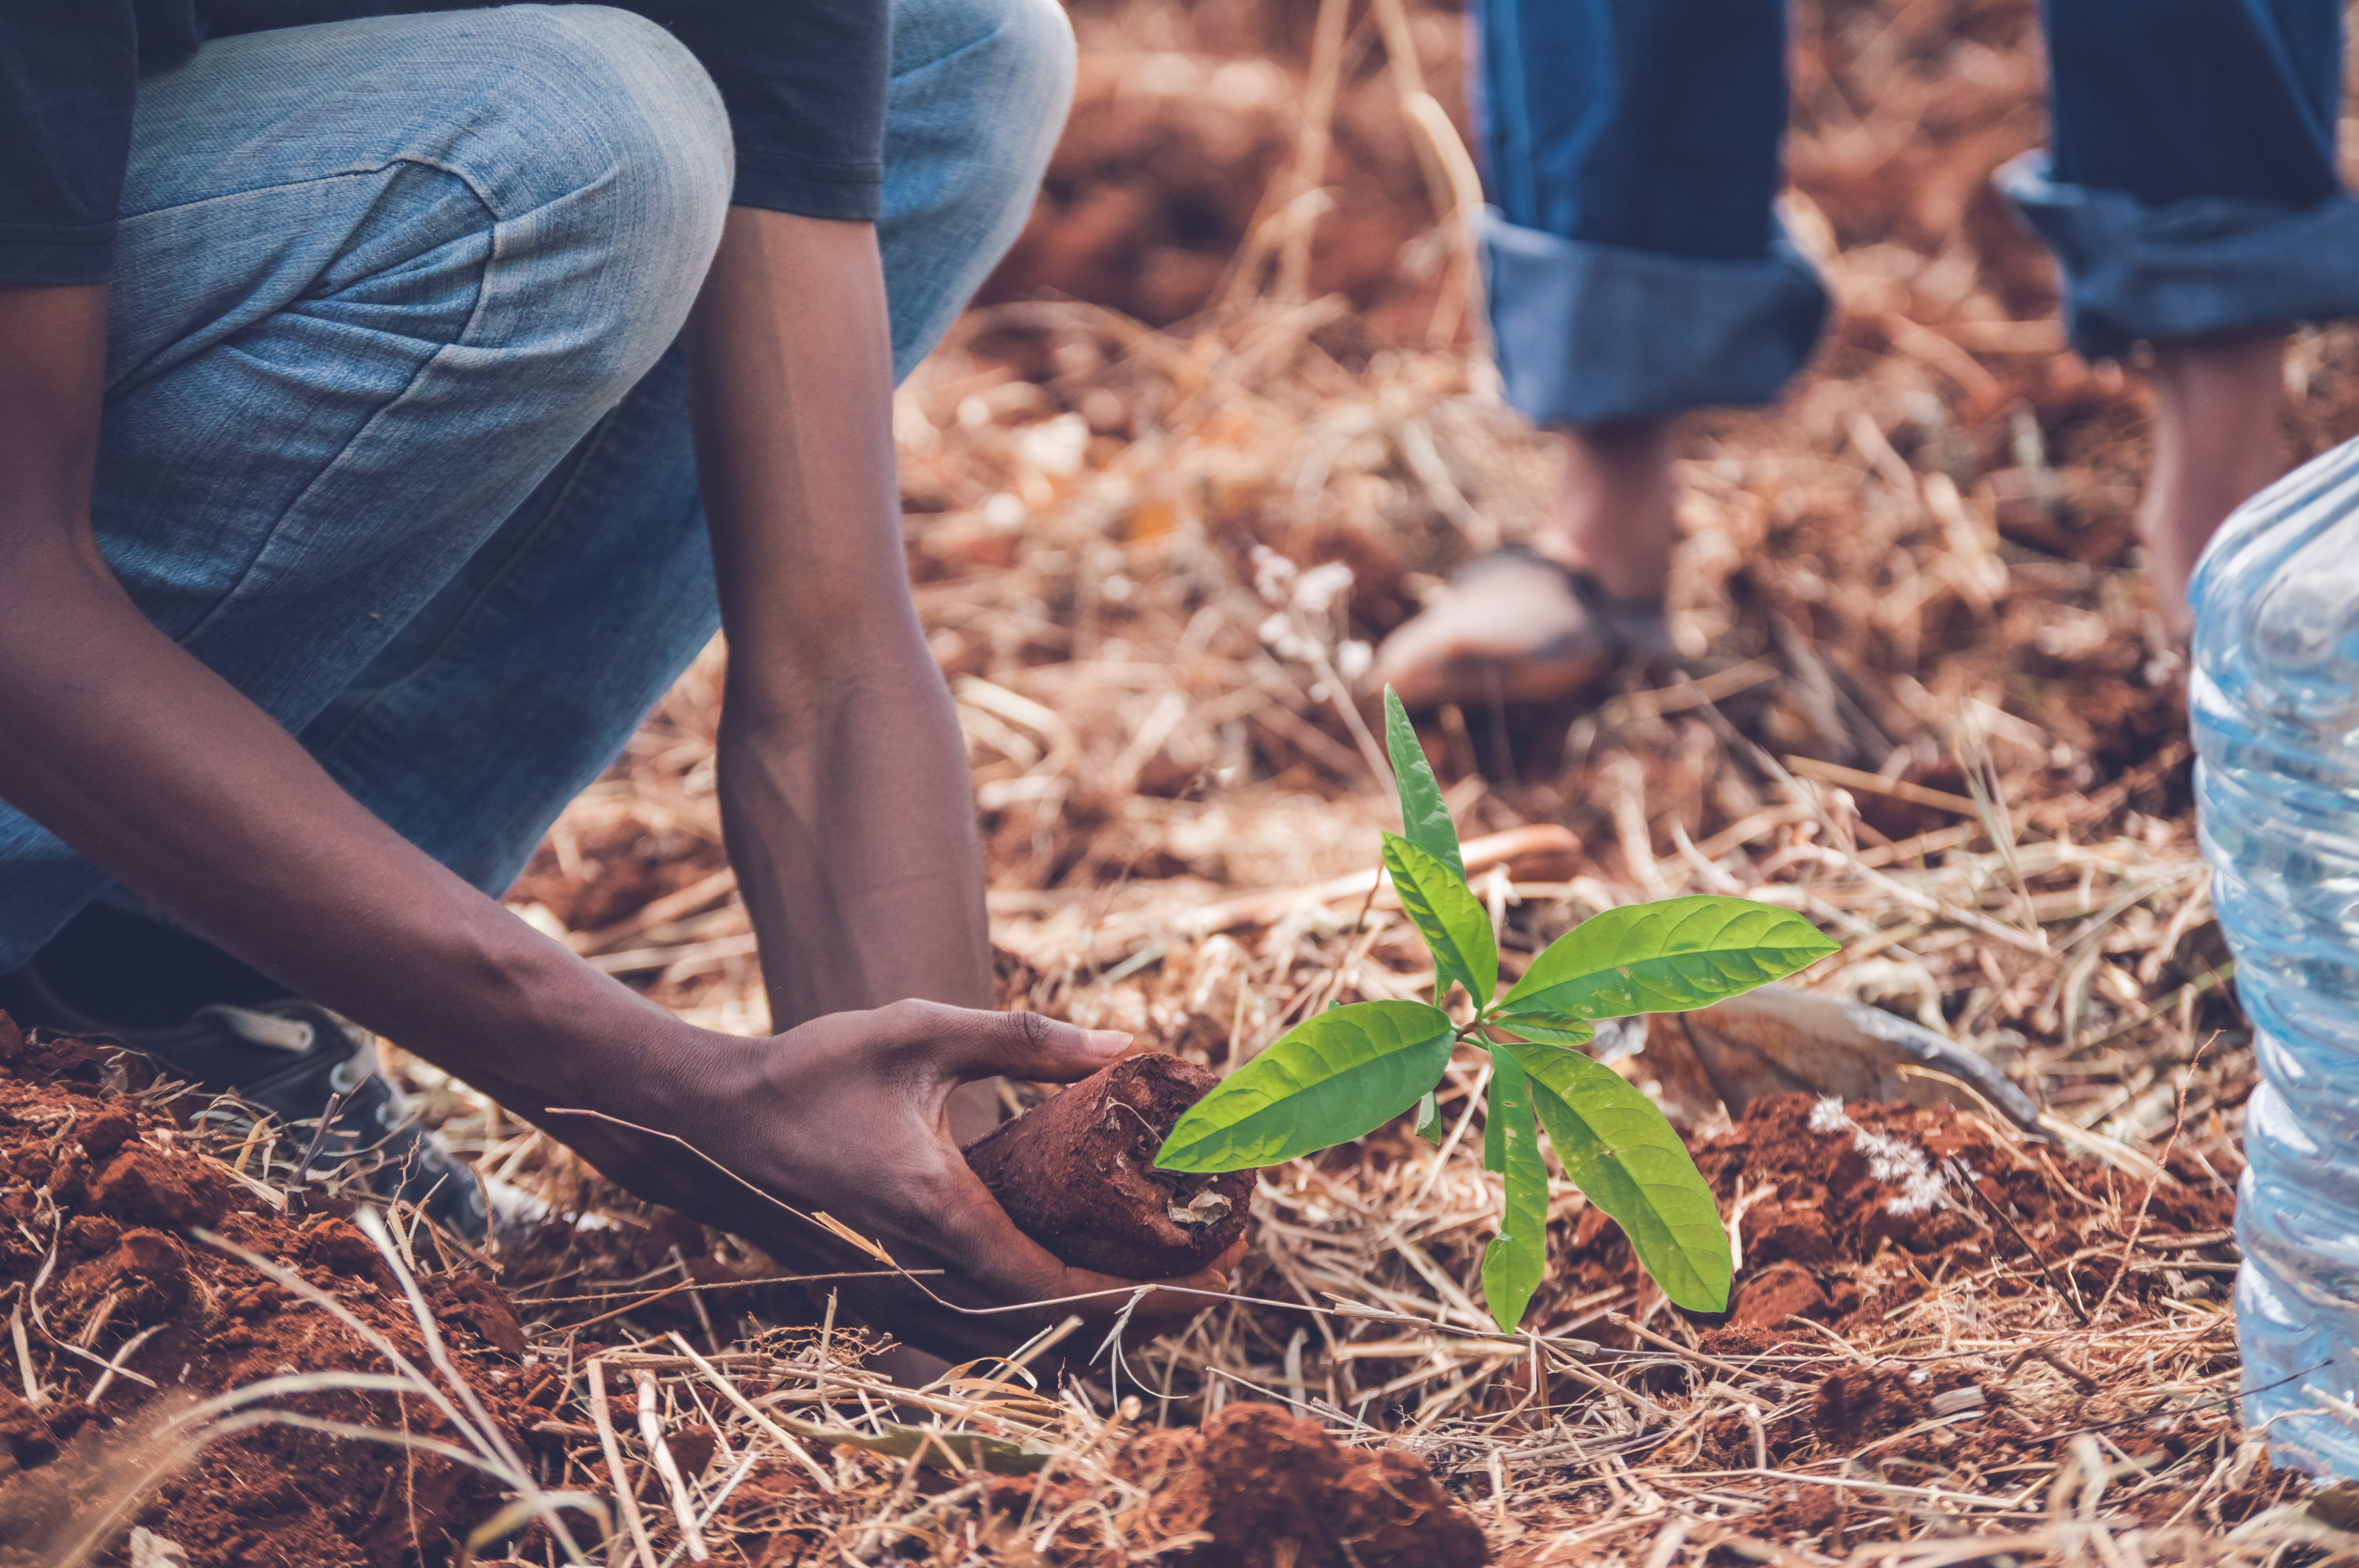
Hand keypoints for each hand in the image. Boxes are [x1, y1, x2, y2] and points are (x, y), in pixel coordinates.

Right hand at [539, 1001, 1244, 1361]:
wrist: (723, 1116)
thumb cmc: (816, 1068)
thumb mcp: (926, 1032)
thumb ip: (1026, 1039)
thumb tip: (1126, 1049)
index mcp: (942, 1209)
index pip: (1053, 1282)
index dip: (1136, 1293)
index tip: (1205, 1282)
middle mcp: (931, 1256)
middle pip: (1052, 1319)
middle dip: (1140, 1310)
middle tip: (1216, 1282)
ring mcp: (917, 1265)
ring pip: (1024, 1322)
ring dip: (1100, 1309)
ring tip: (1175, 1280)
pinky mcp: (912, 1257)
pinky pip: (995, 1302)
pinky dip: (1055, 1297)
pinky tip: (1096, 1269)